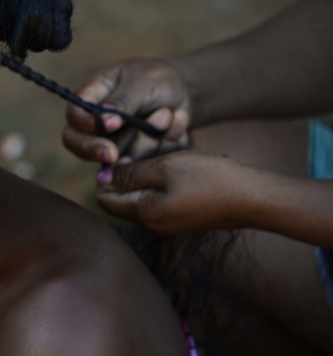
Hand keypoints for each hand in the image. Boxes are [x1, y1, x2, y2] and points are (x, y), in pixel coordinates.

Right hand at [62, 58, 191, 163]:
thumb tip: (103, 120)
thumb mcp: (143, 83)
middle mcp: (94, 120)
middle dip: (94, 149)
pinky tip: (176, 126)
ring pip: (110, 155)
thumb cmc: (158, 78)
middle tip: (112, 155)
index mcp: (92, 95)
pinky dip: (160, 146)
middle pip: (75, 141)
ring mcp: (109, 140)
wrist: (185, 91)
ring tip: (169, 114)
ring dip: (144, 140)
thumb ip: (122, 101)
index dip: (86, 123)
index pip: (75, 114)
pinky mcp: (128, 154)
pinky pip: (135, 162)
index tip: (112, 126)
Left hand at [95, 150, 255, 234]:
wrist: (256, 197)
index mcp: (143, 214)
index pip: (104, 196)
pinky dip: (168, 168)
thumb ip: (129, 174)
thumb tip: (99, 178)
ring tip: (172, 133)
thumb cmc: (210, 178)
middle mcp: (152, 222)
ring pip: (146, 185)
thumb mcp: (165, 168)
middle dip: (134, 158)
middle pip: (125, 189)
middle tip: (152, 134)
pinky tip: (183, 149)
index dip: (107, 170)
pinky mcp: (184, 213)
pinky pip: (164, 188)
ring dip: (154, 159)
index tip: (122, 146)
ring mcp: (169, 219)